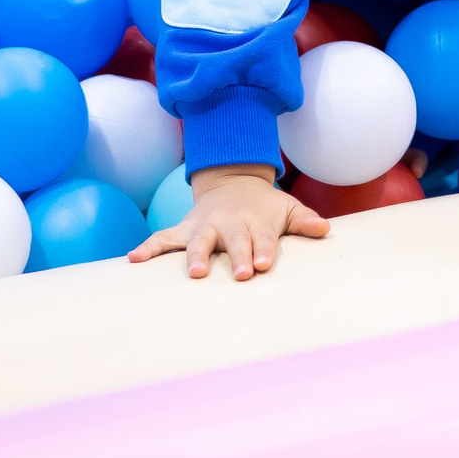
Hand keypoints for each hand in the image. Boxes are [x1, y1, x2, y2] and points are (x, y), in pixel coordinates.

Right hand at [128, 165, 328, 279]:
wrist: (232, 182)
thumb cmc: (265, 207)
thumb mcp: (287, 208)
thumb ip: (304, 220)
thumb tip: (325, 229)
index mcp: (256, 223)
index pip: (263, 240)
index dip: (264, 251)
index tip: (263, 265)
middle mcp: (229, 225)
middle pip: (233, 241)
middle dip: (236, 256)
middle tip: (240, 275)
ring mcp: (204, 227)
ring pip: (198, 241)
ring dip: (196, 256)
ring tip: (196, 273)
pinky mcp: (184, 230)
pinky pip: (163, 239)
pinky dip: (149, 248)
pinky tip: (133, 260)